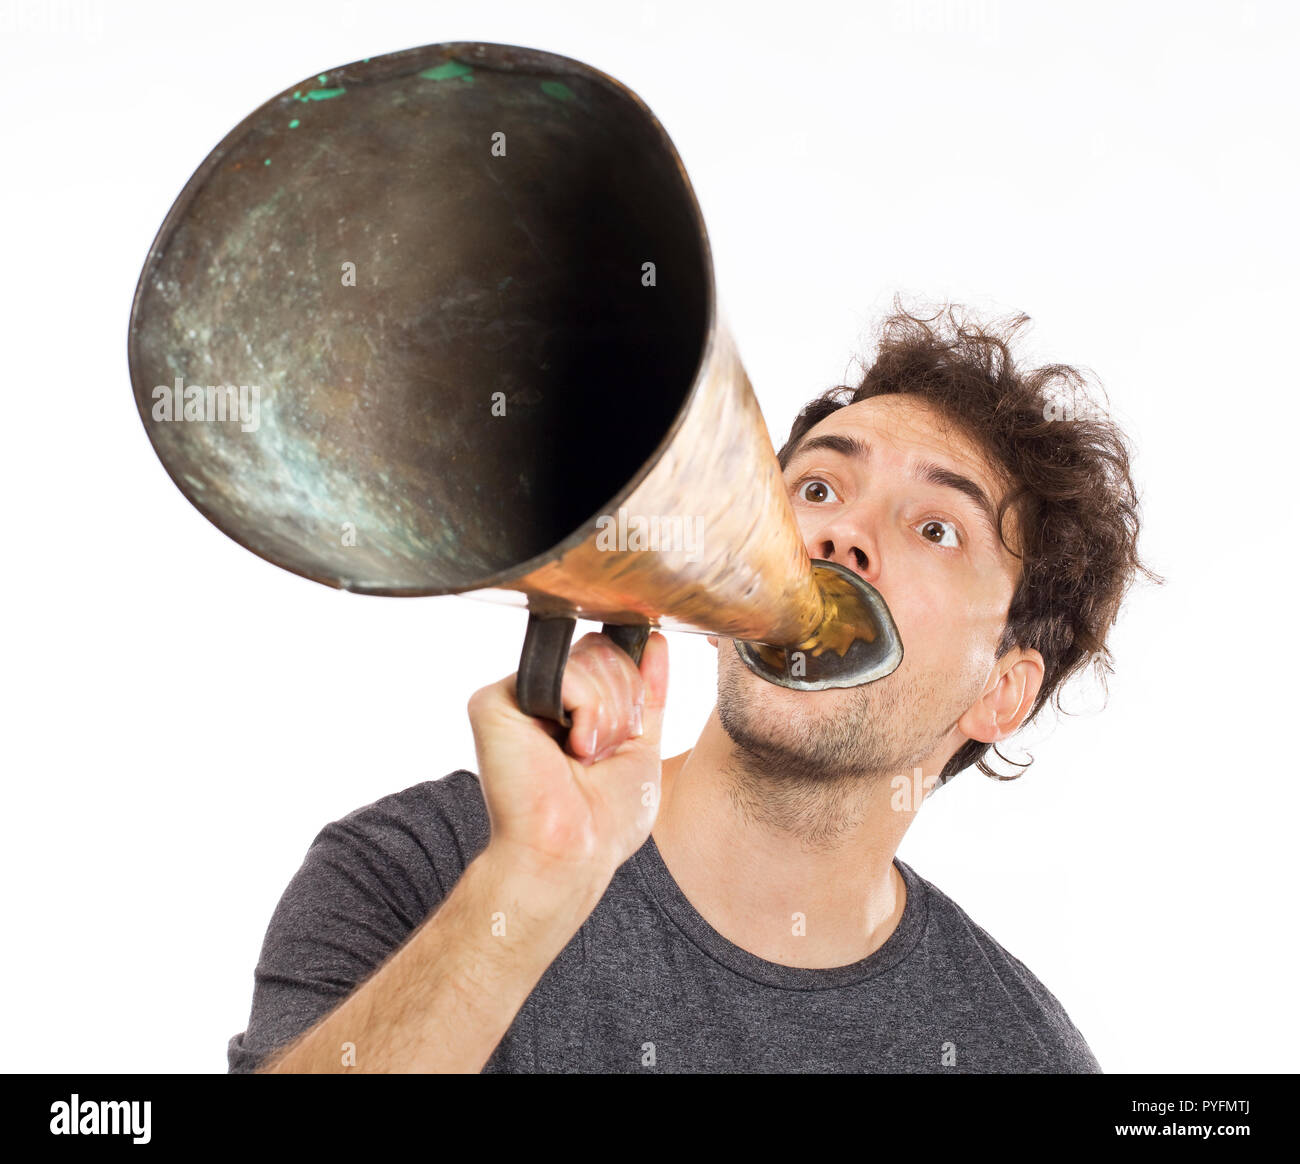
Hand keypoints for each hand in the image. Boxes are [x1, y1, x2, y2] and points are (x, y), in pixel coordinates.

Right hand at [468, 631, 668, 891]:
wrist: (572, 852)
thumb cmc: (603, 818)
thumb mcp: (640, 744)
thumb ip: (648, 691)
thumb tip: (656, 640)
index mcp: (566, 705)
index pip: (607, 653)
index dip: (630, 687)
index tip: (623, 736)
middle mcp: (538, 696)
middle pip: (600, 650)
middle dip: (622, 705)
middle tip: (599, 754)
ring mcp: (514, 696)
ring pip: (587, 658)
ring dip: (606, 716)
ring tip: (583, 756)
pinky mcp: (493, 701)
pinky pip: (565, 674)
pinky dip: (587, 712)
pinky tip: (572, 748)